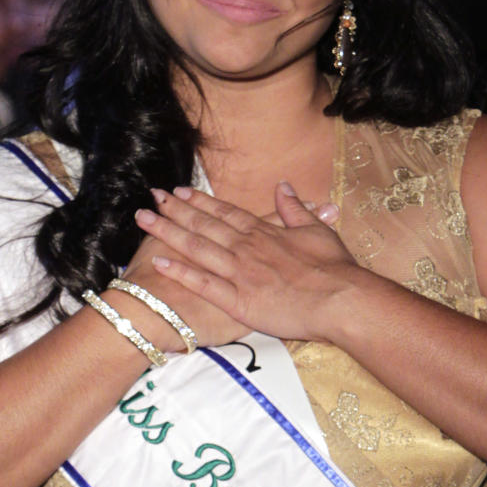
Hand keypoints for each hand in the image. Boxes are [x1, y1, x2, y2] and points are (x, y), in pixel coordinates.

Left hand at [135, 182, 359, 340]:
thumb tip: (282, 186)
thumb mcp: (317, 231)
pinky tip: (159, 263)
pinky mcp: (239, 300)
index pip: (226, 212)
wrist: (343, 299)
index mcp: (265, 233)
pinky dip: (180, 273)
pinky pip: (203, 284)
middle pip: (204, 225)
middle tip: (151, 198)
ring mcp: (241, 273)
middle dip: (175, 211)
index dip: (201, 201)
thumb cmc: (335, 269)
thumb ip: (295, 210)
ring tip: (144, 220)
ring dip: (168, 233)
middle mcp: (247, 247)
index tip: (180, 192)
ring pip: (197, 248)